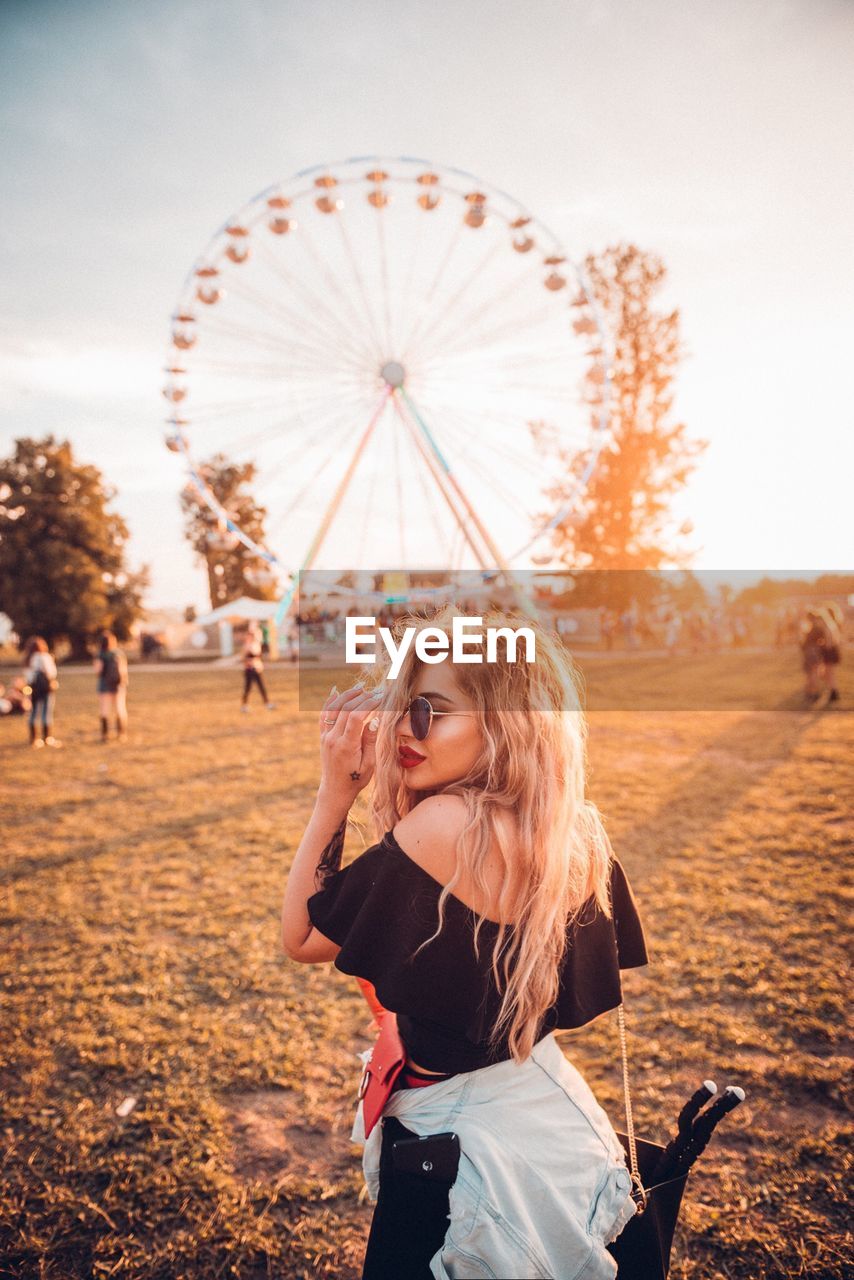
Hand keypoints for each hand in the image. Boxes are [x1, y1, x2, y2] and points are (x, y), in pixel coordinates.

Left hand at [317, 682, 383, 806]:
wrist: (335, 790)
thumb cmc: (356, 779)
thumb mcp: (369, 765)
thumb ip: (370, 741)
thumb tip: (375, 720)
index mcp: (346, 746)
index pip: (356, 717)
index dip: (369, 704)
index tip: (381, 697)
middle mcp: (333, 738)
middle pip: (346, 709)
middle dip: (362, 697)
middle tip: (376, 690)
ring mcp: (325, 736)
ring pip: (333, 708)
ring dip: (347, 695)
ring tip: (361, 687)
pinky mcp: (322, 736)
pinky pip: (323, 714)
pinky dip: (330, 701)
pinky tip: (337, 691)